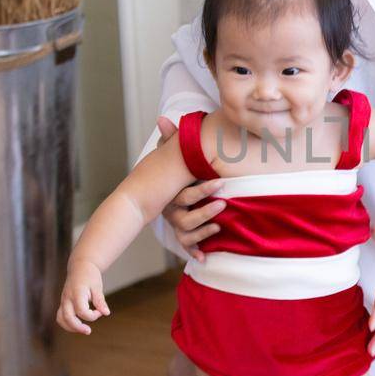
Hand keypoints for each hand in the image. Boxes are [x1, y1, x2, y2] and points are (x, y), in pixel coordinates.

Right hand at [57, 259, 109, 334]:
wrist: (79, 267)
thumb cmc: (90, 276)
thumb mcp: (97, 286)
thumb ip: (100, 301)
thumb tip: (106, 313)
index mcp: (76, 292)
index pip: (81, 311)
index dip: (92, 315)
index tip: (100, 311)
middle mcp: (67, 298)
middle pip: (67, 317)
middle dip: (77, 327)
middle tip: (88, 331)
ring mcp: (63, 301)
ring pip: (61, 319)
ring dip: (70, 327)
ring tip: (83, 330)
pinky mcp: (63, 303)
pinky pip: (61, 316)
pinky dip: (68, 323)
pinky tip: (79, 325)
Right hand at [154, 115, 225, 259]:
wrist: (149, 194)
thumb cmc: (170, 171)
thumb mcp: (170, 155)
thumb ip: (170, 139)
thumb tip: (162, 118)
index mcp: (171, 192)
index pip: (184, 194)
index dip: (202, 190)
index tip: (222, 181)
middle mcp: (171, 210)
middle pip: (185, 216)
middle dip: (206, 210)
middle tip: (225, 203)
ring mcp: (175, 223)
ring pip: (186, 232)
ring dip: (204, 231)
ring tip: (221, 225)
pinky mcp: (181, 234)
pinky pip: (186, 246)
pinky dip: (194, 253)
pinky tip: (204, 258)